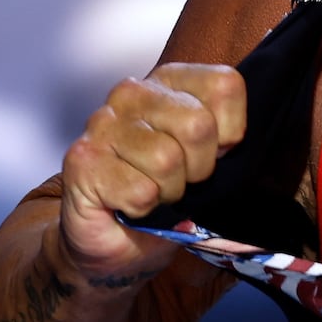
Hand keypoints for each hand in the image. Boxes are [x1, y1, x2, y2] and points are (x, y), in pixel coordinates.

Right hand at [57, 63, 246, 283]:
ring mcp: (103, 123)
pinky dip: (143, 208)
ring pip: (167, 160)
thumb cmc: (167, 194)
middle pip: (198, 125)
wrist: (115, 241)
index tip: (214, 152)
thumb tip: (238, 143)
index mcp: (170, 80)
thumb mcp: (210, 158)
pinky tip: (128, 204)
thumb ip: (229, 137)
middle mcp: (133, 92)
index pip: (225, 85)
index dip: (230, 132)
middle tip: (180, 180)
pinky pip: (140, 190)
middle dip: (199, 168)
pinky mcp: (83, 160)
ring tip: (153, 191)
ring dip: (168, 191)